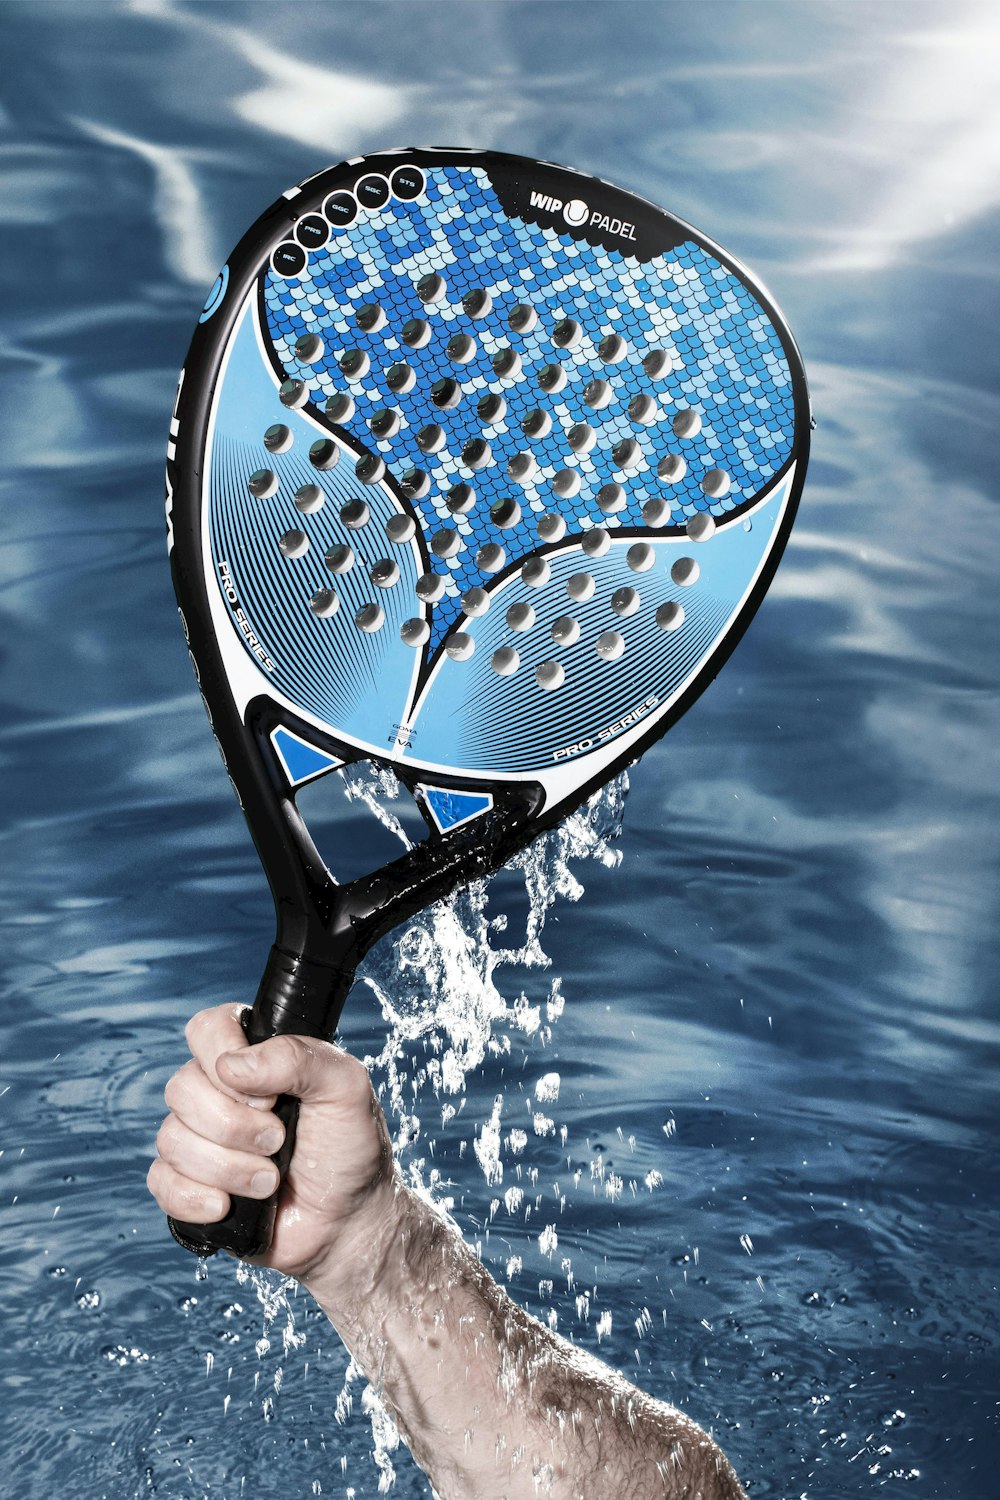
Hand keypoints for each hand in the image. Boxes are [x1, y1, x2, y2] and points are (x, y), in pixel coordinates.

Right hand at [147, 1004, 395, 1285]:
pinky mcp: (189, 1184)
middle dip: (234, 1125)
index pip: (207, 1029)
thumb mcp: (346, 1088)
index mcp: (253, 1056)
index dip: (224, 1058)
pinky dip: (194, 1197)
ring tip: (269, 1181)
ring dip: (228, 1167)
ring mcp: (200, 1139)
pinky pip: (161, 1182)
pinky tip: (227, 1206)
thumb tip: (231, 1066)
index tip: (268, 1095)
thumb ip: (298, 1058)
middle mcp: (219, 1092)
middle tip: (278, 1141)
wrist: (348, 1222)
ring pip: (171, 1139)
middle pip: (182, 1088)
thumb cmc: (350, 1147)